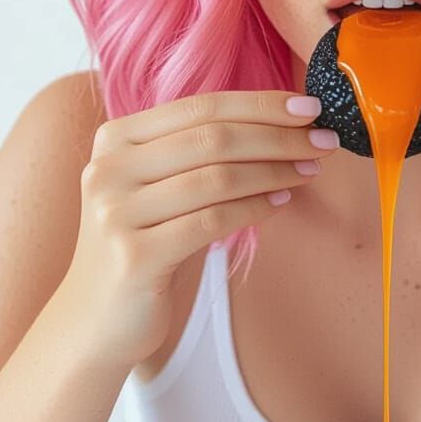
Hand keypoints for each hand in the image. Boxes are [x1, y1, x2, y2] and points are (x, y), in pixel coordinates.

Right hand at [66, 89, 338, 366]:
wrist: (96, 318)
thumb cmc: (146, 242)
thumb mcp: (161, 185)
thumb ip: (201, 151)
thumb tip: (285, 124)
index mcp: (116, 138)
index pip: (201, 106)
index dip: (261, 104)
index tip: (310, 108)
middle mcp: (109, 168)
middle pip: (213, 138)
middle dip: (278, 137)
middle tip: (324, 141)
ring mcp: (117, 212)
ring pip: (217, 178)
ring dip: (274, 172)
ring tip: (309, 172)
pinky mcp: (134, 255)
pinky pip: (212, 222)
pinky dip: (255, 209)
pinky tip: (281, 202)